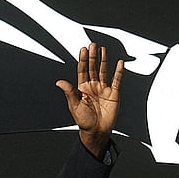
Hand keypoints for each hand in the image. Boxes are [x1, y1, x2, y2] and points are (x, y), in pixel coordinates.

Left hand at [56, 43, 122, 157]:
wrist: (97, 132)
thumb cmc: (84, 121)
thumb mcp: (75, 106)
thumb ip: (69, 92)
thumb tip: (59, 82)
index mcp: (82, 88)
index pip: (83, 70)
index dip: (83, 60)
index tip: (83, 49)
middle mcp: (93, 86)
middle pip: (93, 68)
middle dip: (93, 56)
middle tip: (92, 45)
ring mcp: (104, 89)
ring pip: (104, 71)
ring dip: (104, 61)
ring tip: (103, 50)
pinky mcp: (114, 94)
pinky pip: (117, 81)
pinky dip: (119, 72)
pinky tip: (119, 64)